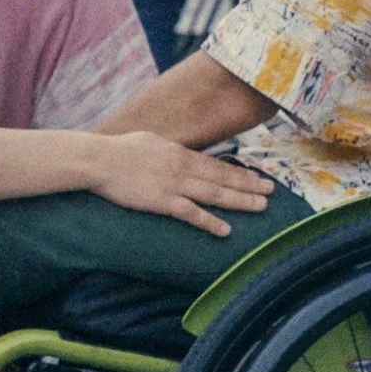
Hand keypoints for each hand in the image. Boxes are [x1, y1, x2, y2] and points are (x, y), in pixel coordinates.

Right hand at [90, 133, 275, 237]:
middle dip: (249, 185)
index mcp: (179, 152)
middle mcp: (183, 167)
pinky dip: (210, 222)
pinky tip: (226, 230)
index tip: (256, 177)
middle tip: (271, 191)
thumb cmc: (118, 149)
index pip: (216, 165)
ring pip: (214, 194)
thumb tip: (175, 150)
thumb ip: (166, 149)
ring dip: (240, 200)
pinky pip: (191, 213)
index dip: (238, 172)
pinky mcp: (162, 201)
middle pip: (222, 178)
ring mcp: (174, 184)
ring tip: (261, 206)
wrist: (99, 159)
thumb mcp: (149, 141)